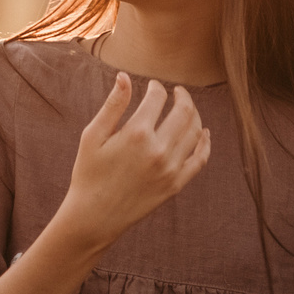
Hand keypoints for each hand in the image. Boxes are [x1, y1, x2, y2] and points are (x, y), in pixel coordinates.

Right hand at [51, 73, 210, 252]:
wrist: (94, 216)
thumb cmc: (89, 173)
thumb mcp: (93, 136)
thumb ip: (113, 105)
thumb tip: (124, 76)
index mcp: (136, 134)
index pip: (157, 98)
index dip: (156, 88)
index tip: (152, 87)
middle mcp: (158, 150)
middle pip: (183, 111)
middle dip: (182, 96)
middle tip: (178, 91)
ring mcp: (171, 168)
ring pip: (195, 132)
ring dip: (195, 115)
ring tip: (187, 109)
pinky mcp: (176, 184)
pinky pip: (200, 159)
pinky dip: (205, 143)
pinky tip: (204, 133)